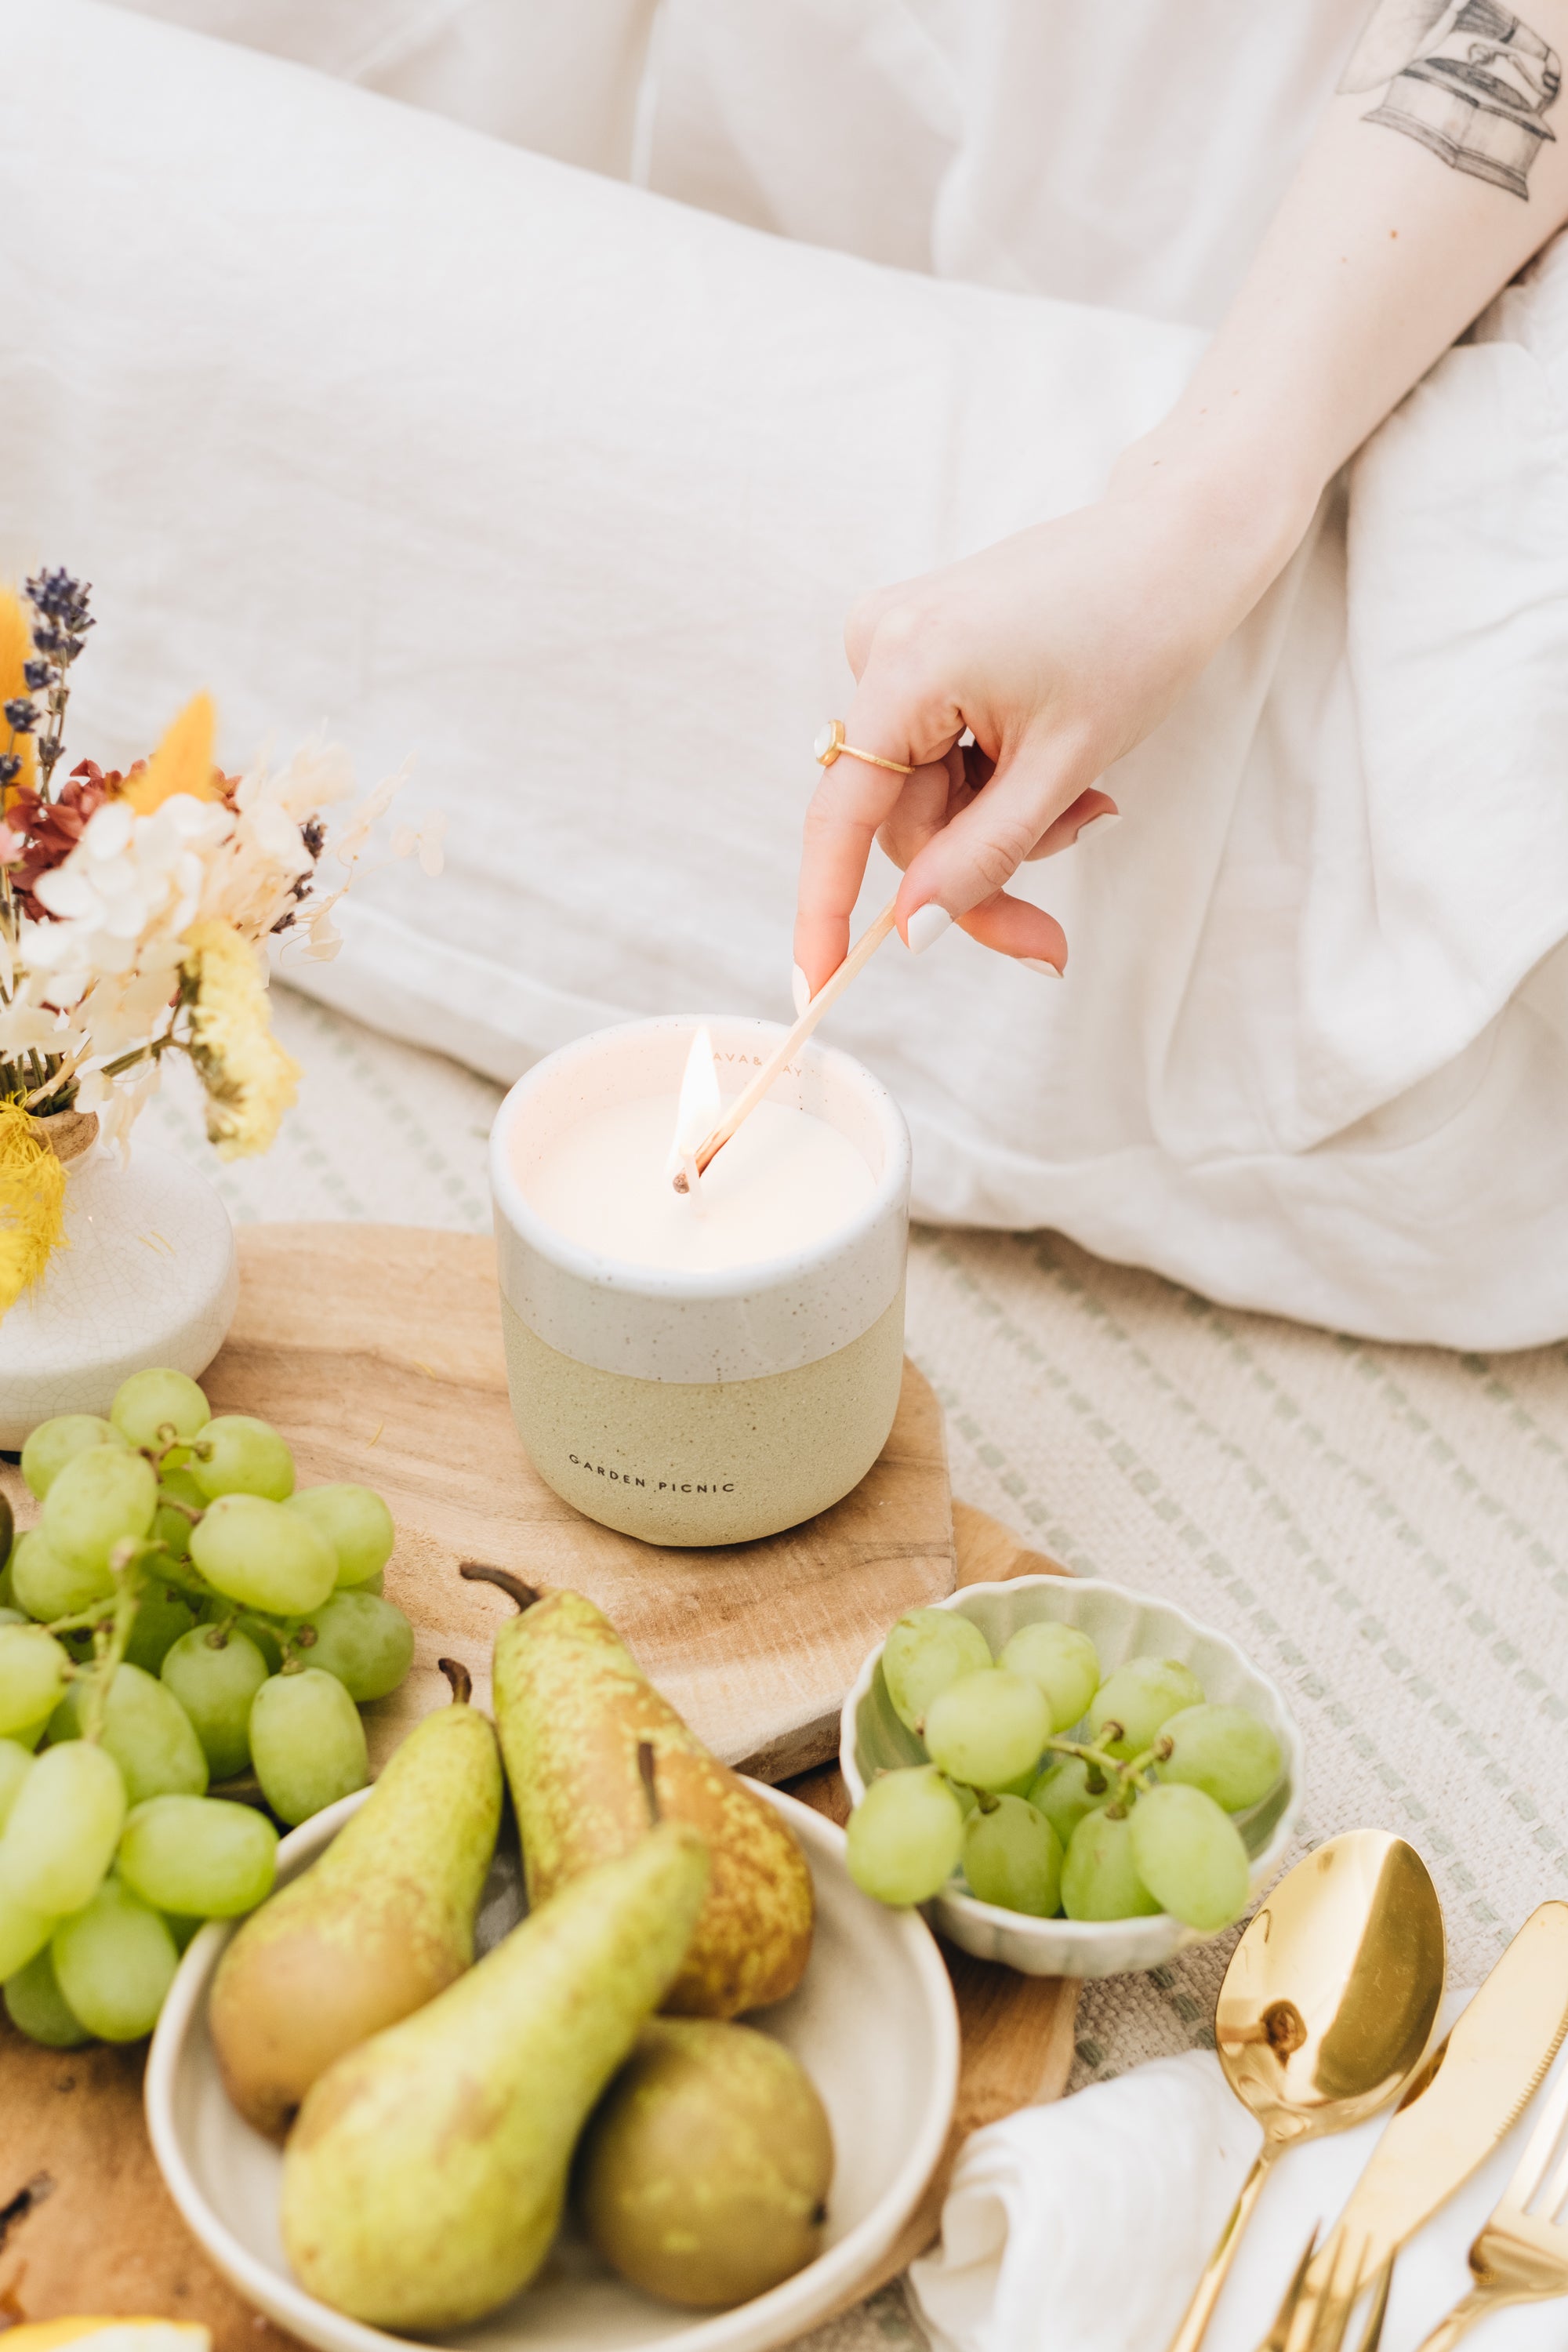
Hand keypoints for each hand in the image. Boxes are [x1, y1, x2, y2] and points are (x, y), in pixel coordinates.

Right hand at [793, 463, 1297, 990]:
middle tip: (1052, 930)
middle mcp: (879, 642)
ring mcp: (894, 638)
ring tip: (1085, 797)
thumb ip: (979, 858)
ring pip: (923, 793)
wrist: (1180, 543)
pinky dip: (992, 779)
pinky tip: (1053, 756)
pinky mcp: (918, 643)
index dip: (825, 911)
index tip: (814, 987)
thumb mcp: (1063, 769)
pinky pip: (935, 751)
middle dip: (973, 871)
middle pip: (897, 817)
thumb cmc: (1137, 635)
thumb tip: (908, 934)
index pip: (841, 817)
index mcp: (906, 665)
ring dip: (998, 821)